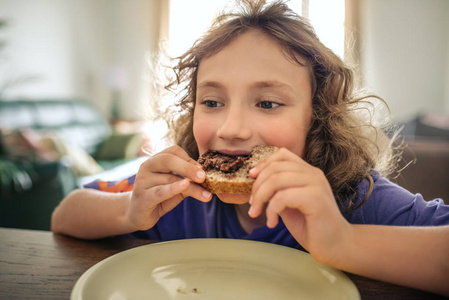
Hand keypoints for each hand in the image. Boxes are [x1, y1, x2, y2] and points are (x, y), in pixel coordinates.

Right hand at [126, 145, 211, 230]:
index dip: (188, 159)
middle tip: (204, 177)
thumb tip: (207, 177)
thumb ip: (188, 180)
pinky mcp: (142, 197)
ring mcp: (142, 181)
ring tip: (206, 195)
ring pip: (169, 179)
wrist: (137, 215)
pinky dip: (173, 188)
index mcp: (155, 160)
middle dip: (188, 167)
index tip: (202, 170)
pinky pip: (160, 191)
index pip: (173, 151)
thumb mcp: (176, 187)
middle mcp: (147, 166)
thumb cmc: (159, 197)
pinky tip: (185, 186)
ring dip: (191, 187)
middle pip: (168, 159)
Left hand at [249, 147, 350, 262]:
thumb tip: (254, 181)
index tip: (251, 179)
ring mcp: (316, 184)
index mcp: (308, 171)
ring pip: (276, 179)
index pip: (282, 154)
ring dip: (260, 197)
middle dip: (257, 186)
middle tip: (252, 205)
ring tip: (257, 213)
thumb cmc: (310, 226)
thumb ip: (276, 190)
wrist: (335, 246)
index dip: (263, 164)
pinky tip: (272, 223)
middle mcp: (313, 173)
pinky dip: (271, 210)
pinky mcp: (316, 198)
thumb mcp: (288, 203)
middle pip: (275, 167)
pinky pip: (282, 197)